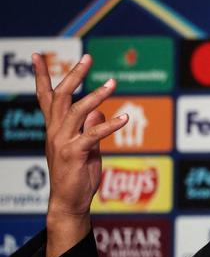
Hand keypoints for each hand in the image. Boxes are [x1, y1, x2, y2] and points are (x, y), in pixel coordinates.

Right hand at [33, 53, 127, 256]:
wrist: (69, 202)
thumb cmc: (77, 175)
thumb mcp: (86, 147)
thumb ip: (90, 128)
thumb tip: (99, 112)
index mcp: (54, 128)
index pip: (45, 97)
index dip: (41, 75)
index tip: (37, 55)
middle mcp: (55, 132)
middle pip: (60, 96)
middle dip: (73, 75)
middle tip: (87, 58)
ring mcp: (62, 142)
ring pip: (76, 111)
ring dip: (95, 95)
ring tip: (112, 83)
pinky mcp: (75, 154)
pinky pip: (93, 135)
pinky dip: (110, 125)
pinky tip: (125, 119)